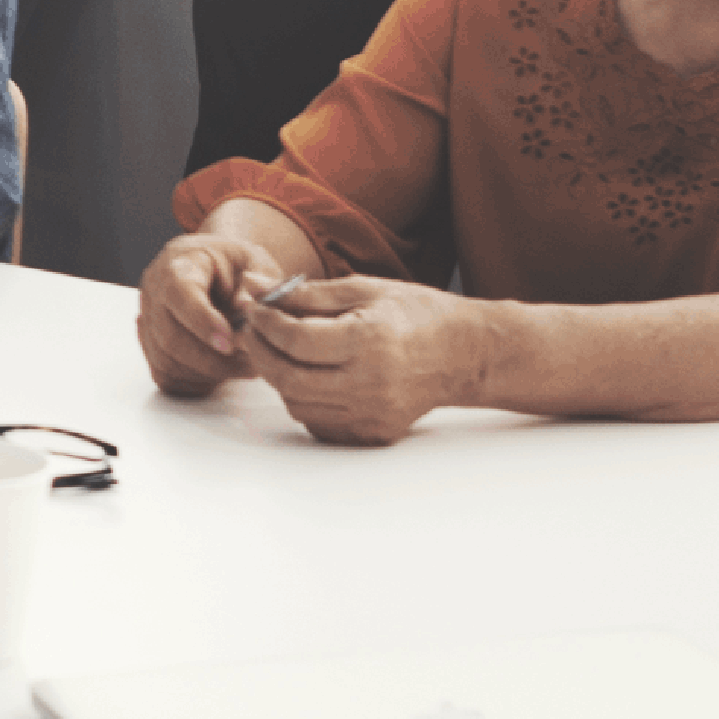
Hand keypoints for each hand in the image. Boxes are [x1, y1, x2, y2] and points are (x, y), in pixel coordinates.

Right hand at [134, 226, 302, 396]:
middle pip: (170, 337)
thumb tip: (247, 308)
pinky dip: (197, 380)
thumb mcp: (256, 262)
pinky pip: (167, 374)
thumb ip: (255, 284)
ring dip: (209, 372)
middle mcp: (154, 293)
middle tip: (250, 361)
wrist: (217, 267)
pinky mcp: (151, 345)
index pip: (179, 295)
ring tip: (244, 365)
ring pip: (168, 361)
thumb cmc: (236, 264)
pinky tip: (223, 369)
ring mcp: (148, 321)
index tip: (229, 343)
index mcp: (178, 265)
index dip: (201, 322)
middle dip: (213, 358)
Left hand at [236, 273, 491, 447]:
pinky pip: (318, 422)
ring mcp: (373, 414)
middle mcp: (371, 384)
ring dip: (277, 377)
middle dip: (260, 352)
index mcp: (370, 341)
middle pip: (288, 378)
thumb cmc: (417, 314)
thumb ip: (306, 293)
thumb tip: (254, 286)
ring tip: (279, 351)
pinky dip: (302, 399)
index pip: (295, 340)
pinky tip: (307, 375)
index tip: (255, 308)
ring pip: (297, 404)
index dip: (265, 323)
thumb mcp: (364, 290)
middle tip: (253, 331)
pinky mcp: (374, 433)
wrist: (465, 354)